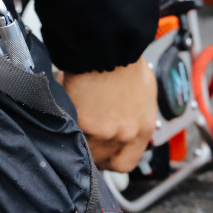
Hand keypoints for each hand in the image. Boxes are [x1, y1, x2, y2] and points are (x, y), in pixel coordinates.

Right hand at [60, 58, 157, 172]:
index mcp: (142, 128)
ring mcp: (104, 131)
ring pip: (83, 148)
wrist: (110, 50)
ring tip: (75, 115)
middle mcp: (125, 134)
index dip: (110, 160)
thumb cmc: (126, 63)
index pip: (125, 163)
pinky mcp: (83, 123)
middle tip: (84, 135)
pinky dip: (66, 118)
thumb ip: (136, 114)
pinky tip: (67, 103)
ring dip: (77, 134)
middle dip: (91, 149)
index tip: (102, 154)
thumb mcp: (145, 92)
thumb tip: (126, 119)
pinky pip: (70, 130)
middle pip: (102, 160)